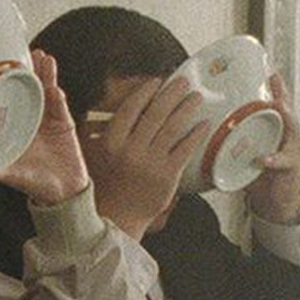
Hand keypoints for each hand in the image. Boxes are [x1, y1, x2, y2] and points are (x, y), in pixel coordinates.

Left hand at [0, 50, 88, 206]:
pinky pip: (61, 106)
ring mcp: (48, 117)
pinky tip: (54, 87)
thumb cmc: (32, 179)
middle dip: (29, 70)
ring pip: (47, 91)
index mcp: (15, 124)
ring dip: (46, 74)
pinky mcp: (65, 122)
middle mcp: (31, 116)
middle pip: (30, 88)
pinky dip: (57, 96)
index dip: (7, 82)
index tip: (0, 67)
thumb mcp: (9, 173)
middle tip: (26, 53)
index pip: (10, 98)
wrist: (61, 190)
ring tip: (44, 58)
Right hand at [82, 75, 204, 237]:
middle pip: (155, 113)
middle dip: (172, 94)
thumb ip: (104, 133)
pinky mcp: (168, 175)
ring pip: (173, 128)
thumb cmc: (107, 186)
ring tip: (196, 97)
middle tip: (183, 82)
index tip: (156, 81)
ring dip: (186, 109)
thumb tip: (118, 109)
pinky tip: (203, 123)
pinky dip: (195, 134)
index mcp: (111, 142)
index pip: (130, 109)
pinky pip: (185, 149)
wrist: (118, 218)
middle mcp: (131, 150)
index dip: (145, 92)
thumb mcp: (97, 156)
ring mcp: (151, 162)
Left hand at [245, 73, 299, 224]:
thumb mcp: (245, 151)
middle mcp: (287, 136)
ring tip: (277, 106)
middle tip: (275, 80)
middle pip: (287, 110)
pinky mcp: (292, 168)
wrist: (275, 202)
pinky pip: (284, 161)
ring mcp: (293, 150)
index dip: (274, 87)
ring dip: (285, 117)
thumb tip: (204, 128)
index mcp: (275, 130)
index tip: (268, 70)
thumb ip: (232, 139)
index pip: (275, 105)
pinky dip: (273, 159)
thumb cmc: (259, 174)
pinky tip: (264, 158)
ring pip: (292, 130)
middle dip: (282, 94)